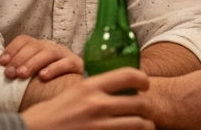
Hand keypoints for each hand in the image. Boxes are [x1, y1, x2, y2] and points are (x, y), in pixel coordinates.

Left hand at [0, 35, 82, 81]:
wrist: (72, 87)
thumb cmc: (44, 83)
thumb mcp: (29, 74)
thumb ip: (16, 71)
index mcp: (38, 47)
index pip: (24, 40)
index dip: (12, 49)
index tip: (1, 62)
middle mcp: (50, 47)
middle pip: (34, 46)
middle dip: (19, 59)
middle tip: (9, 73)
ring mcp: (64, 54)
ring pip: (48, 53)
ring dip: (33, 63)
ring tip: (22, 75)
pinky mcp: (76, 64)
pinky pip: (66, 63)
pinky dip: (54, 69)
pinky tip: (43, 77)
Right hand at [21, 68, 151, 129]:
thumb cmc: (52, 113)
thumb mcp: (74, 93)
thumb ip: (96, 89)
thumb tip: (120, 87)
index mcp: (90, 87)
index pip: (128, 75)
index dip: (143, 79)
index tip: (146, 86)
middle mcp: (96, 105)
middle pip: (139, 103)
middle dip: (148, 108)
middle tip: (147, 111)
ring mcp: (98, 126)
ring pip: (138, 124)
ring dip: (146, 125)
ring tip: (145, 125)